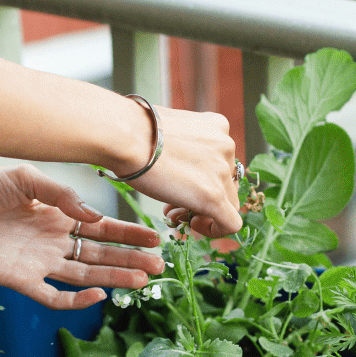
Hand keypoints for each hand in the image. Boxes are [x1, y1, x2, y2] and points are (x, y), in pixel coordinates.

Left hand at [0, 165, 163, 310]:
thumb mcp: (23, 177)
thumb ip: (60, 194)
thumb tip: (93, 215)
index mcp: (55, 213)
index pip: (100, 227)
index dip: (128, 234)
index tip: (154, 238)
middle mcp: (51, 239)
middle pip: (99, 254)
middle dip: (129, 259)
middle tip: (159, 266)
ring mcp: (37, 262)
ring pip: (84, 274)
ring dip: (113, 277)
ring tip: (142, 281)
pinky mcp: (19, 281)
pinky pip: (53, 296)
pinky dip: (76, 299)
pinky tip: (98, 295)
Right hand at [122, 107, 242, 236]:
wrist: (125, 136)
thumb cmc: (133, 132)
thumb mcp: (168, 132)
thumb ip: (182, 147)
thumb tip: (177, 169)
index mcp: (217, 126)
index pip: (221, 161)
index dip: (203, 178)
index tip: (181, 184)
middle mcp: (226, 146)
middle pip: (226, 183)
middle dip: (200, 196)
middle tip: (173, 203)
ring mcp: (222, 171)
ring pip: (228, 203)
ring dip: (202, 212)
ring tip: (173, 213)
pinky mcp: (214, 196)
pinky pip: (231, 224)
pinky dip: (216, 230)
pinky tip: (193, 226)